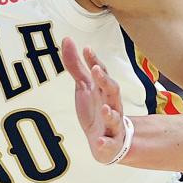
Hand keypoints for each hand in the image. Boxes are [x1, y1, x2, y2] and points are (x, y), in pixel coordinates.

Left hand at [61, 38, 127, 163]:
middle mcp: (111, 105)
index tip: (87, 49)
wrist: (106, 141)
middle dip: (106, 81)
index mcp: (104, 91)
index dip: (95, 61)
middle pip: (113, 91)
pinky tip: (100, 141)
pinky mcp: (110, 142)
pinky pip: (110, 143)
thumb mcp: (84, 87)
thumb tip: (67, 40)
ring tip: (104, 108)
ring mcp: (112, 124)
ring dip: (110, 112)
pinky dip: (106, 142)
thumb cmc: (95, 109)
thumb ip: (75, 66)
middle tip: (96, 70)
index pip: (102, 73)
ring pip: (115, 117)